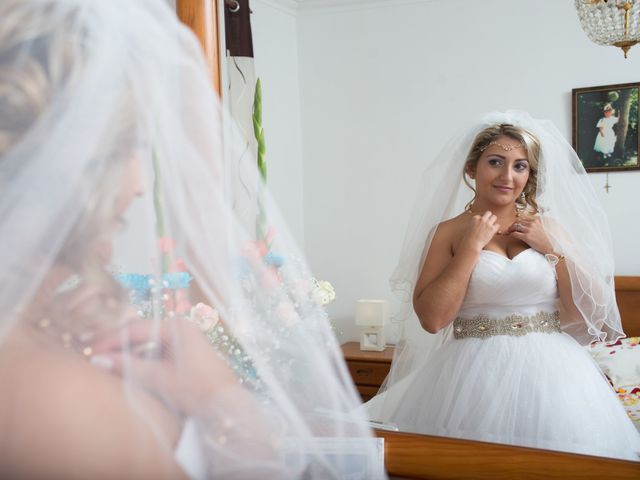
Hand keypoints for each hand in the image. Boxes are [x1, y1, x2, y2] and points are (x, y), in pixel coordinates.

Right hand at [90, 318, 239, 415]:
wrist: (226, 405)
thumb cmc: (196, 389)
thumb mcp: (158, 378)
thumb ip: (128, 367)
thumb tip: (98, 360)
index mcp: (176, 327)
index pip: (134, 329)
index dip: (109, 340)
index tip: (89, 352)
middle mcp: (180, 327)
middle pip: (140, 332)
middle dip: (116, 344)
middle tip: (91, 355)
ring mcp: (183, 339)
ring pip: (147, 343)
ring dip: (127, 353)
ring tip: (104, 363)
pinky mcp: (184, 352)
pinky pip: (156, 352)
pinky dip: (140, 359)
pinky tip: (126, 369)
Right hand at [460, 211, 500, 252]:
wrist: (472, 244)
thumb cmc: (469, 238)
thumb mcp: (468, 227)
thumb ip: (474, 223)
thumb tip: (478, 223)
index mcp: (475, 218)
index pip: (480, 216)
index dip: (481, 220)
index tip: (480, 225)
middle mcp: (482, 219)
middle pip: (488, 213)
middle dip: (488, 217)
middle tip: (488, 223)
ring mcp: (487, 223)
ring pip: (494, 217)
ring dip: (493, 221)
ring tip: (491, 226)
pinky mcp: (492, 229)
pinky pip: (497, 225)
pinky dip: (496, 227)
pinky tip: (493, 231)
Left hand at [506, 216, 553, 253]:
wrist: (549, 247)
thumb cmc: (544, 239)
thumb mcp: (540, 228)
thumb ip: (533, 224)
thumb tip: (523, 224)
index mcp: (535, 220)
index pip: (522, 219)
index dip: (516, 222)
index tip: (514, 225)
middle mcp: (532, 224)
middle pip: (517, 222)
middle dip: (512, 225)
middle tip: (509, 229)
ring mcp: (529, 230)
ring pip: (515, 227)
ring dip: (510, 229)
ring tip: (509, 232)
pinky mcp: (526, 237)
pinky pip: (515, 234)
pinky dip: (511, 234)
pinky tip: (511, 236)